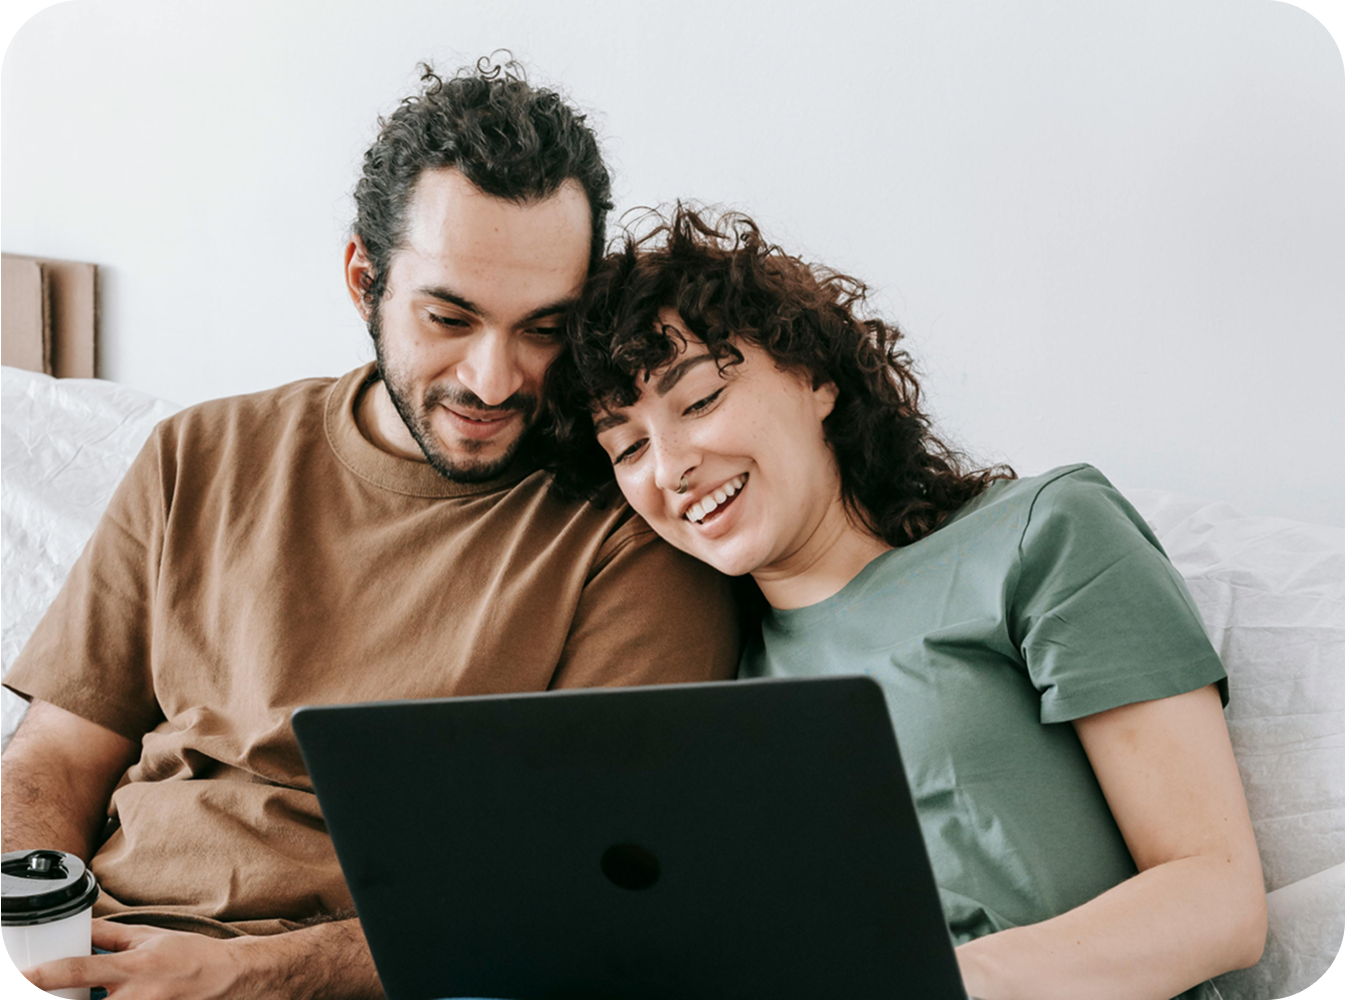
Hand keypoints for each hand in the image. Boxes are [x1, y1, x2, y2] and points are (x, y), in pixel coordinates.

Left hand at [21, 919, 249, 999]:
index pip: (77, 969)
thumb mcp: (148, 937)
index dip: (41, 977)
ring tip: (78, 993)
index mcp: (132, 967)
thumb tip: (76, 929)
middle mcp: (135, 997)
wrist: (226, 978)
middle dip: (61, 998)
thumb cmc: (188, 955)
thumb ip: (109, 936)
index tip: (21, 976)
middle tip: (48, 987)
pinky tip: (105, 998)